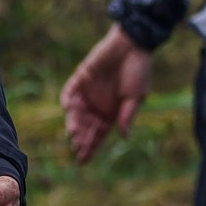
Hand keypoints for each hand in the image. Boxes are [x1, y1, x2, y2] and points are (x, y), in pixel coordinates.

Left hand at [60, 24, 153, 162]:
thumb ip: (127, 115)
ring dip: (74, 123)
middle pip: (85, 127)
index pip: (98, 135)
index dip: (91, 147)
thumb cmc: (138, 71)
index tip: (83, 160)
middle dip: (81, 139)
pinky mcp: (80, 77)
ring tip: (73, 132)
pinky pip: (70, 92)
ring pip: (76, 113)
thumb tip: (123, 136)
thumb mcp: (136, 96)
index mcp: (111, 113)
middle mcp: (97, 105)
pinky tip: (68, 109)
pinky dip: (67, 100)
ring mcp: (88, 92)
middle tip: (77, 148)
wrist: (132, 45)